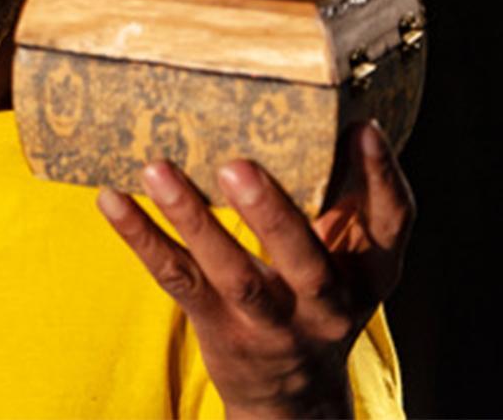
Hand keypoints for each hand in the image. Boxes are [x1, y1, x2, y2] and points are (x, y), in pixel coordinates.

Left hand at [95, 122, 414, 418]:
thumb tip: (324, 112)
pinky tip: (111, 200)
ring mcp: (270, 321)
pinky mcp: (218, 327)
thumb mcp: (346, 262)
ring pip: (230, 274)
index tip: (362, 128)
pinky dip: (141, 237)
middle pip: (304, 261)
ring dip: (191, 219)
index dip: (382, 177)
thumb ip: (343, 204)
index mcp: (368, 273)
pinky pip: (176, 278)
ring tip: (155, 170)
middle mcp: (325, 303)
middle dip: (271, 213)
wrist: (292, 397)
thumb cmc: (315, 299)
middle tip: (236, 165)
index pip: (391, 225)